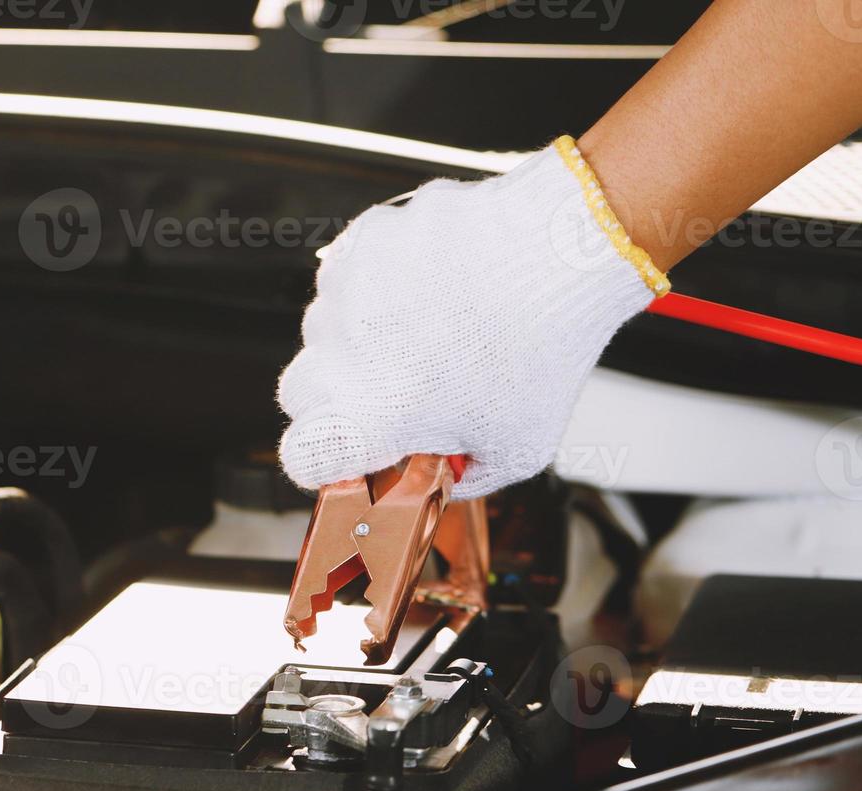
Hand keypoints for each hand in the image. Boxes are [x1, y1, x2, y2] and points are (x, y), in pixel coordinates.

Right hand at [277, 139, 665, 498]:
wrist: (562, 253)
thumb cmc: (544, 347)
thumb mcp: (515, 449)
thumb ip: (461, 475)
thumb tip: (435, 476)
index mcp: (374, 416)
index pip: (301, 456)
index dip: (323, 459)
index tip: (346, 453)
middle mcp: (345, 355)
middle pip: (298, 392)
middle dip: (333, 398)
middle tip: (388, 391)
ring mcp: (348, 294)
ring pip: (323, 329)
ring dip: (356, 337)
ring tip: (423, 329)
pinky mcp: (361, 244)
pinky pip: (347, 275)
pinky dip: (377, 285)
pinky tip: (428, 289)